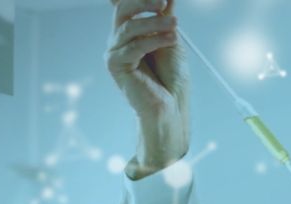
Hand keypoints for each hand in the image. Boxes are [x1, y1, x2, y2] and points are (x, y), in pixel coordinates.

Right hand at [105, 0, 189, 178]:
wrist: (171, 106)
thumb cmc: (171, 78)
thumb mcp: (171, 39)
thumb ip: (165, 16)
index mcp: (130, 33)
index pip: (125, 5)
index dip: (137, 0)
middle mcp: (119, 41)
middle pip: (122, 10)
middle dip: (143, 3)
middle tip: (164, 2)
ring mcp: (115, 53)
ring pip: (129, 28)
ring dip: (154, 23)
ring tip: (175, 25)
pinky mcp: (116, 66)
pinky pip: (133, 47)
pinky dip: (154, 40)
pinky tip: (171, 39)